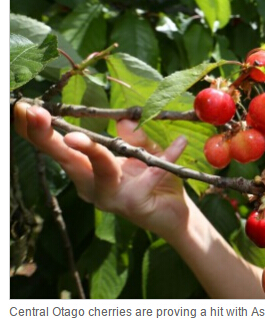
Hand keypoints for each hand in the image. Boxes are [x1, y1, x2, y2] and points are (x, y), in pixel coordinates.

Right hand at [13, 102, 189, 239]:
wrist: (176, 213)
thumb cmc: (155, 180)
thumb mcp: (144, 151)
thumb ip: (134, 137)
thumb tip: (125, 120)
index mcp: (88, 170)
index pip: (61, 148)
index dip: (41, 131)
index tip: (25, 109)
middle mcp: (93, 185)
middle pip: (68, 160)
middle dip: (50, 139)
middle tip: (35, 117)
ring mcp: (112, 197)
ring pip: (100, 170)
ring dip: (90, 152)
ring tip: (76, 137)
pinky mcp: (135, 204)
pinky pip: (150, 175)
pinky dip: (165, 157)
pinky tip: (180, 143)